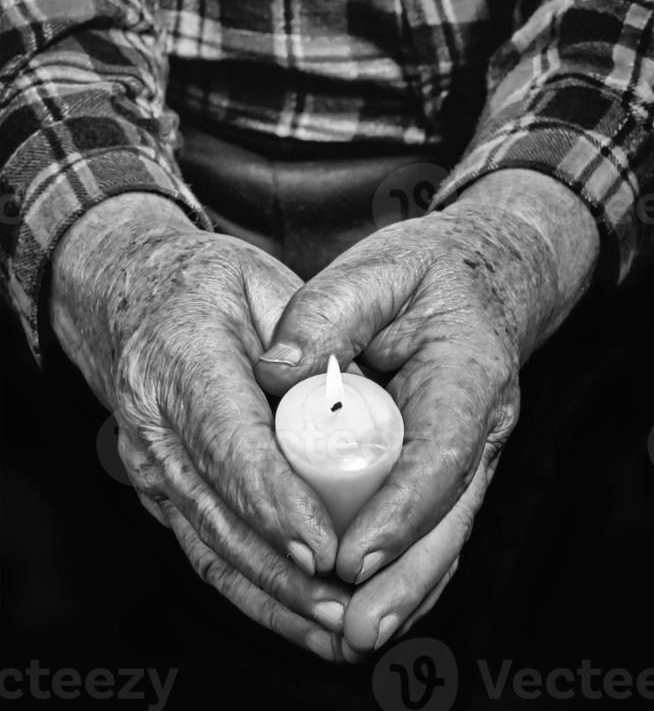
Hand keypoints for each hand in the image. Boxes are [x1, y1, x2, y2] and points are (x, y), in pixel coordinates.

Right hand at [50, 193, 349, 660]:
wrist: (132, 298)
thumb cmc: (207, 286)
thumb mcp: (263, 282)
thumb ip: (309, 335)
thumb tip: (354, 397)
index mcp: (178, 359)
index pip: (228, 441)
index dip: (274, 499)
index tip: (325, 544)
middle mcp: (152, 423)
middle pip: (216, 512)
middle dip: (282, 569)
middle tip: (345, 605)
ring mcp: (149, 465)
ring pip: (208, 545)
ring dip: (271, 596)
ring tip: (334, 628)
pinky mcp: (161, 491)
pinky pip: (205, 549)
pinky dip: (252, 590)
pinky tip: (299, 616)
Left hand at [257, 170, 598, 655]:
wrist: (474, 279)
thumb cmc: (423, 274)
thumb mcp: (377, 270)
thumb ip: (328, 312)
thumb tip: (275, 372)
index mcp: (469, 374)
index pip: (439, 454)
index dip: (399, 511)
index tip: (351, 556)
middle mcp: (481, 424)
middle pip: (450, 515)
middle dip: (404, 576)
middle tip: (354, 625)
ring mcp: (471, 452)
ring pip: (444, 533)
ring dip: (404, 588)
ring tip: (354, 634)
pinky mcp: (450, 466)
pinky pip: (432, 526)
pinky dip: (404, 568)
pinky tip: (369, 603)